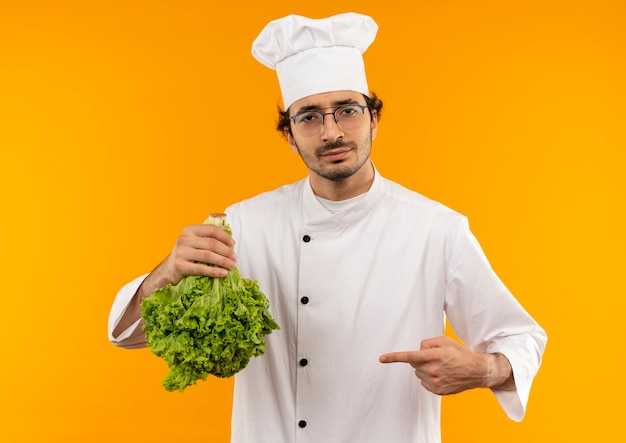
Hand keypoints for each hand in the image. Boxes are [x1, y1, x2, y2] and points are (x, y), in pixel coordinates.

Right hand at [112, 224, 236, 338]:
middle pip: (211, 243)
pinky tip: (223, 274)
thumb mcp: (194, 243)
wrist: (168, 271)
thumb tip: (230, 242)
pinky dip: (214, 271)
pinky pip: (201, 268)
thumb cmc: (186, 256)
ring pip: (208, 255)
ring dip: (223, 261)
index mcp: (189, 230)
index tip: (233, 244)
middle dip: (226, 251)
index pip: (211, 230)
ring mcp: (181, 252)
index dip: (224, 237)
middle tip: (234, 258)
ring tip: (232, 266)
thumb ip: (207, 239)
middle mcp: (184, 239)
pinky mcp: (179, 266)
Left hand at [379, 336, 513, 394]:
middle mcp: (432, 370)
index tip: (381, 358)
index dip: (394, 357)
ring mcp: (435, 382)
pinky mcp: (437, 391)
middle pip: (414, 363)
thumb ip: (428, 342)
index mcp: (434, 356)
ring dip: (425, 369)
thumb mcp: (446, 341)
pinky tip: (442, 375)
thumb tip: (418, 349)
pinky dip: (429, 378)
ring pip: (418, 373)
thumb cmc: (460, 354)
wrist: (477, 371)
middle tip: (436, 358)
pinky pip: (424, 382)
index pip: (410, 356)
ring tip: (441, 367)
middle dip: (420, 359)